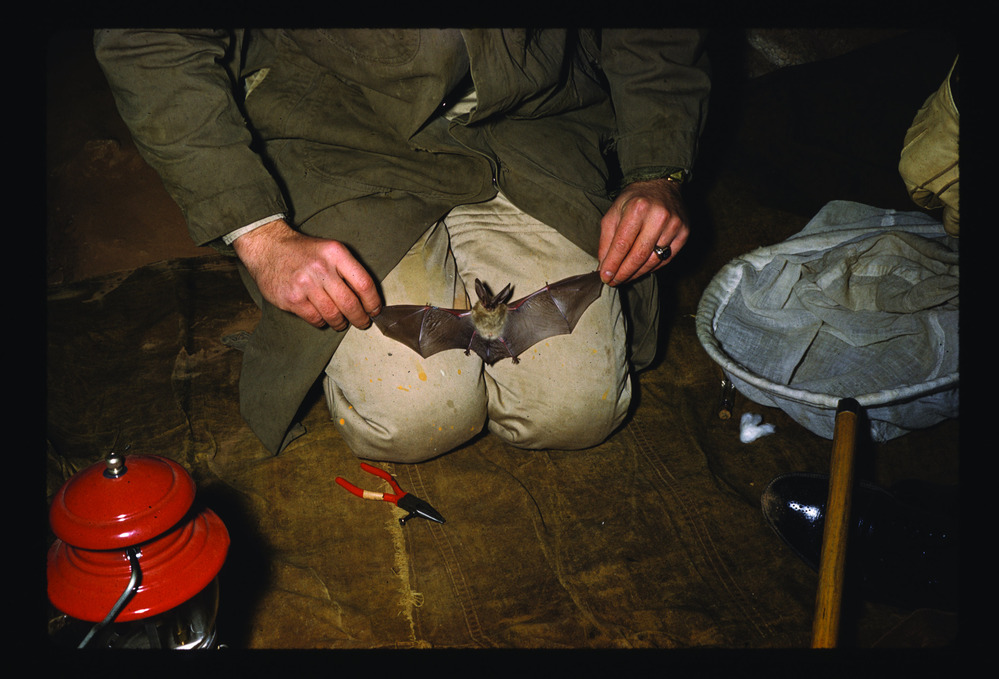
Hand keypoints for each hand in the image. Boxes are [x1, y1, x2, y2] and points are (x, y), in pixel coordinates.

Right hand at [232, 219, 381, 329]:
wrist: (268, 247)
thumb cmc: (303, 252)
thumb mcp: (329, 250)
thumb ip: (348, 269)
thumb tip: (368, 298)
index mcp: (335, 253)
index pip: (364, 284)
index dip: (373, 302)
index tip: (375, 310)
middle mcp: (321, 268)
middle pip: (350, 303)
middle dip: (360, 318)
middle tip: (363, 323)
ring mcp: (305, 284)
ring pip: (333, 315)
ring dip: (341, 323)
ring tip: (341, 322)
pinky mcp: (291, 299)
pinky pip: (315, 319)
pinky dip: (322, 322)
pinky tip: (322, 318)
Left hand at [597, 178, 689, 285]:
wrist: (661, 184)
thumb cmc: (634, 200)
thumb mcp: (614, 212)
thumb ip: (606, 239)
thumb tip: (604, 266)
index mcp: (638, 208)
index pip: (622, 244)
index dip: (613, 264)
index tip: (605, 277)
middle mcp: (658, 216)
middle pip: (638, 255)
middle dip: (624, 273)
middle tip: (613, 282)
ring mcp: (674, 225)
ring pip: (653, 260)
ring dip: (636, 273)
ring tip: (624, 278)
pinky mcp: (684, 232)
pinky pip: (666, 258)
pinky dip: (652, 267)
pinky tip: (640, 270)